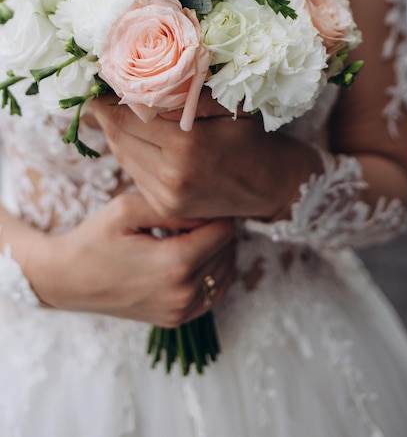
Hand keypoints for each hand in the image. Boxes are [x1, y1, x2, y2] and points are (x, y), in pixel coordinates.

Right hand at [28, 192, 235, 326]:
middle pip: (227, 250)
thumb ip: (173, 206)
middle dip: (217, 228)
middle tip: (195, 212)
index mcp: (174, 265)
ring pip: (225, 272)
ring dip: (217, 249)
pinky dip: (214, 272)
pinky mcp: (176, 320)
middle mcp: (182, 293)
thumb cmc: (94, 239)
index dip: (216, 210)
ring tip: (194, 231)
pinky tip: (198, 255)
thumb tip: (208, 209)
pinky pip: (215, 294)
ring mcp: (180, 311)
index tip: (200, 199)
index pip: (224, 230)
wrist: (66, 281)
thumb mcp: (127, 209)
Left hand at [91, 90, 314, 221]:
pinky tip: (136, 140)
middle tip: (99, 98)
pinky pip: (135, 175)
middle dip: (106, 117)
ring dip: (115, 135)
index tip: (97, 87)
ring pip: (123, 157)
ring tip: (114, 116)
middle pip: (119, 138)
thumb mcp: (229, 106)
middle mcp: (171, 175)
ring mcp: (166, 196)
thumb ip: (190, 93)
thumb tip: (147, 81)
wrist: (270, 186)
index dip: (108, 101)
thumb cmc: (251, 138)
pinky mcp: (166, 208)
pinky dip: (130, 155)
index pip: (129, 117)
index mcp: (186, 145)